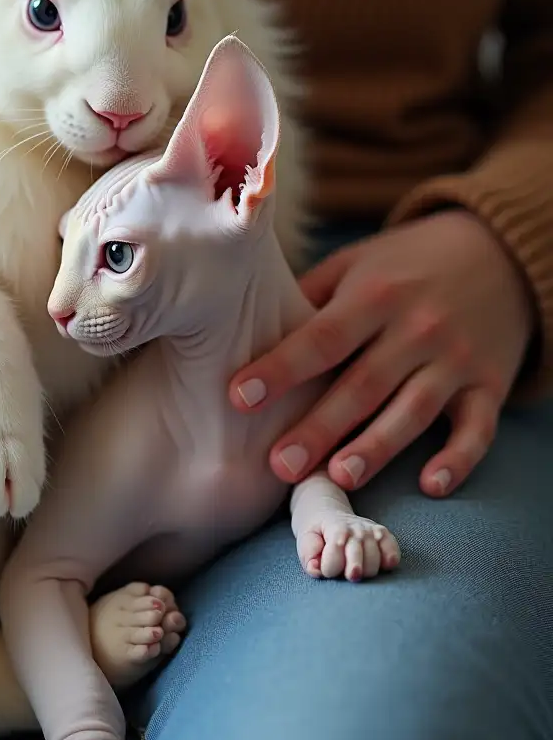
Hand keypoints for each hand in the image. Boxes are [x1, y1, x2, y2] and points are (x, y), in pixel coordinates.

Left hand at [229, 212, 534, 496]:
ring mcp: (456, 360)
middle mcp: (418, 328)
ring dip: (376, 447)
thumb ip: (308, 296)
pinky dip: (458, 460)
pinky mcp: (490, 387)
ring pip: (413, 411)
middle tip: (279, 465)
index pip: (321, 338)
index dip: (280, 368)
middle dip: (320, 426)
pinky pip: (477, 429)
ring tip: (339, 476)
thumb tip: (240, 328)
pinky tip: (430, 486)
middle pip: (362, 384)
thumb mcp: (355, 264)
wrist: (500, 253)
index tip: (238, 396)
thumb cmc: (405, 264)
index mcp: (375, 295)